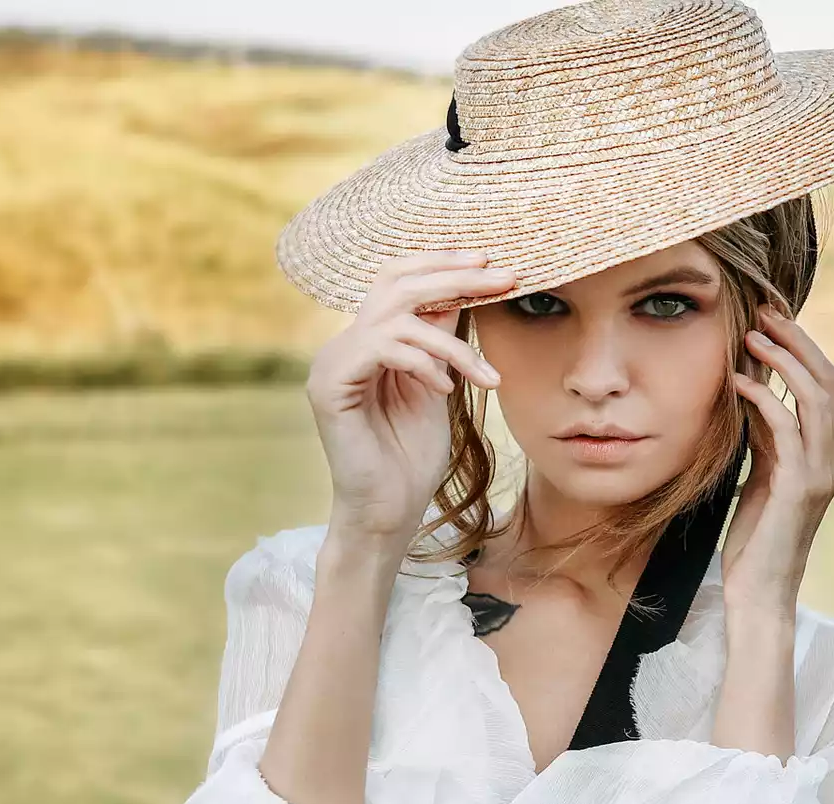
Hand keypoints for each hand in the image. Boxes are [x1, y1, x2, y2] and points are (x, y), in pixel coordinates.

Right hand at [305, 251, 513, 541]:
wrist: (390, 512)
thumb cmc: (413, 456)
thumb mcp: (438, 385)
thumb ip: (441, 340)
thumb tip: (465, 288)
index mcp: (366, 340)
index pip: (398, 278)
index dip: (442, 263)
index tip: (491, 263)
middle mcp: (343, 344)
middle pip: (395, 282)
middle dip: (454, 276)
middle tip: (504, 277)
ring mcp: (331, 362)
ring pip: (396, 316)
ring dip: (452, 343)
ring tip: (485, 375)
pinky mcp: (329, 386)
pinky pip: (381, 347)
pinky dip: (422, 362)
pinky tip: (445, 390)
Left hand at [722, 305, 833, 613]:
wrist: (759, 593)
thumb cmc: (754, 540)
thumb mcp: (760, 476)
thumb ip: (765, 438)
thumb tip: (752, 392)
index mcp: (824, 455)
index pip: (824, 387)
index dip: (802, 348)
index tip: (770, 318)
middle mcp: (831, 459)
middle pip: (828, 382)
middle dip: (799, 341)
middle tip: (765, 311)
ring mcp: (821, 473)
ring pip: (818, 399)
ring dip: (785, 362)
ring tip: (753, 336)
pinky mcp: (800, 488)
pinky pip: (787, 431)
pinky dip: (764, 400)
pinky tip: (738, 383)